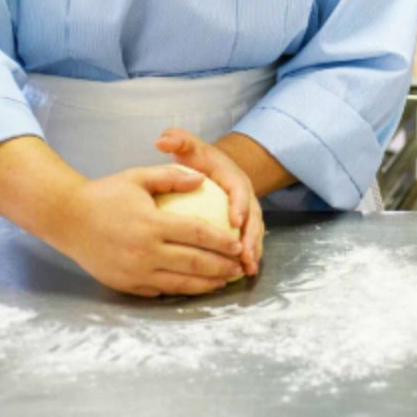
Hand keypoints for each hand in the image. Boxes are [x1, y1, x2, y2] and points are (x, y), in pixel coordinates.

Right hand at [53, 164, 245, 297]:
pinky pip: (160, 290)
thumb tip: (201, 179)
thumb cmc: (104, 194)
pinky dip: (181, 289)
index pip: (196, 234)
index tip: (237, 244)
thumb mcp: (137, 177)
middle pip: (194, 263)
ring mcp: (135, 272)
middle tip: (239, 266)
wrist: (66, 218)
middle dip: (222, 267)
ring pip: (180, 283)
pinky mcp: (126, 284)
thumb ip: (171, 176)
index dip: (221, 241)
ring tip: (225, 281)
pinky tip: (195, 286)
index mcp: (151, 224)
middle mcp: (145, 252)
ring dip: (206, 284)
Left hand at [156, 128, 264, 276]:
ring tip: (246, 270)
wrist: (216, 169)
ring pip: (254, 234)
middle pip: (253, 218)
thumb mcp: (190, 148)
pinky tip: (241, 275)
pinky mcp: (245, 228)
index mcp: (235, 179)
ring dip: (253, 252)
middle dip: (251, 236)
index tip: (234, 220)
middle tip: (244, 254)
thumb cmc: (200, 161)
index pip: (240, 191)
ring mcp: (248, 214)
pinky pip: (249, 243)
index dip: (239, 205)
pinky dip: (247, 258)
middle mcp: (247, 198)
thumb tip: (162, 140)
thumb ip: (178, 141)